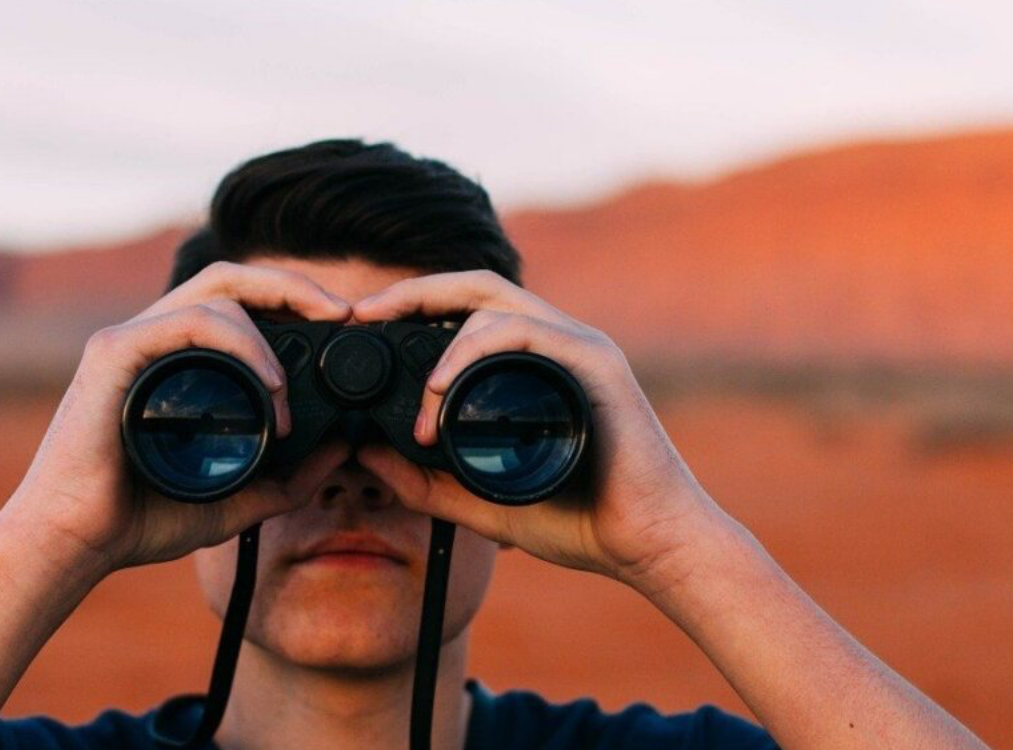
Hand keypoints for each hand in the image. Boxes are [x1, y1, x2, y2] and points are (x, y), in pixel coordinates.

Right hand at [0, 261, 353, 573]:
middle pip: (229, 278)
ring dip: (268, 335)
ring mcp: (130, 339)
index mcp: (175, 360)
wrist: (74, 544)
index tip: (340, 325)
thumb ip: (287, 480)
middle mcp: (152, 338)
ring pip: (215, 294)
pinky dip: (239, 343)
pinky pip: (187, 321)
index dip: (290, 300)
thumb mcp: (234, 500)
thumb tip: (342, 449)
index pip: (238, 302)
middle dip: (292, 285)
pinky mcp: (113, 353)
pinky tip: (267, 384)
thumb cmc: (138, 520)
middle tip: (342, 312)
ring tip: (287, 392)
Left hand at [353, 270, 730, 592]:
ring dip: (442, 341)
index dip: (413, 306)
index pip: (466, 310)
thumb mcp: (480, 503)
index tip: (362, 325)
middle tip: (363, 314)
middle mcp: (557, 342)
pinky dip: (475, 350)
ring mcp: (579, 347)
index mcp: (533, 363)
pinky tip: (444, 387)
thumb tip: (365, 456)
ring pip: (494, 304)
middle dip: (413, 291)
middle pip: (475, 286)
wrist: (650, 545)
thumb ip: (425, 482)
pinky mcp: (595, 363)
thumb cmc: (582, 522)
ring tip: (419, 397)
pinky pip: (526, 332)